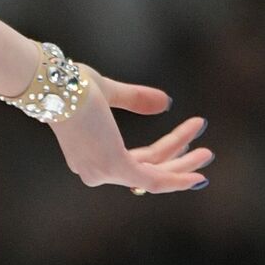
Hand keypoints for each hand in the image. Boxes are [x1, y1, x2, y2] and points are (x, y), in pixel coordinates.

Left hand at [50, 65, 213, 193]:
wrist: (57, 86)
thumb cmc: (72, 86)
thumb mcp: (110, 92)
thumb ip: (135, 99)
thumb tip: (166, 102)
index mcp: (90, 157)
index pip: (134, 161)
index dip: (164, 152)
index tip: (187, 137)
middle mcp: (94, 171)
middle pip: (147, 169)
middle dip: (178, 162)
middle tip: (206, 153)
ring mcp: (102, 172)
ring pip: (153, 173)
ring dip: (183, 163)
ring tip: (208, 151)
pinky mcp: (113, 166)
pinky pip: (152, 178)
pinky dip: (177, 177)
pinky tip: (197, 174)